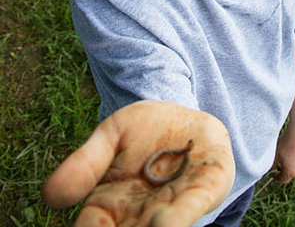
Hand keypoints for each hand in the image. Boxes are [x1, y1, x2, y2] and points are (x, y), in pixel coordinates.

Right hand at [43, 100, 234, 226]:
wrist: (186, 118)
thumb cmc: (144, 131)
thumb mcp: (111, 136)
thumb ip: (86, 163)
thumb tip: (50, 196)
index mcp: (110, 206)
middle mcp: (141, 215)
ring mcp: (174, 205)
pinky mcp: (205, 189)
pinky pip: (191, 206)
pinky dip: (179, 218)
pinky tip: (165, 224)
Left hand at [271, 124, 294, 183]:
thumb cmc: (286, 143)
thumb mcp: (275, 154)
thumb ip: (271, 163)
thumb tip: (266, 168)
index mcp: (291, 172)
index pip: (283, 180)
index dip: (277, 178)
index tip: (272, 174)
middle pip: (291, 173)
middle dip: (284, 170)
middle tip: (278, 165)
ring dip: (292, 163)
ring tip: (287, 156)